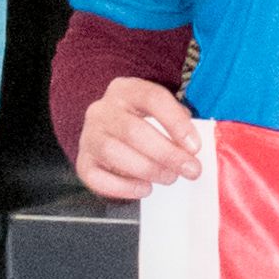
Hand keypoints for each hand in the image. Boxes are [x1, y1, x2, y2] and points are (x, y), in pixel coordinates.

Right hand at [73, 77, 203, 201]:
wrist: (110, 130)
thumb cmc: (143, 121)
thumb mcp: (161, 111)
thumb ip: (177, 123)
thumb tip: (191, 148)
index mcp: (126, 90)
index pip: (152, 98)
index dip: (175, 123)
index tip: (195, 146)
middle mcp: (102, 109)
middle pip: (132, 130)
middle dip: (166, 153)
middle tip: (190, 170)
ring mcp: (89, 135)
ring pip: (113, 152)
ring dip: (147, 169)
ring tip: (169, 177)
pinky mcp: (83, 161)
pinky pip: (96, 177)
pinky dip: (123, 187)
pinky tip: (145, 188)